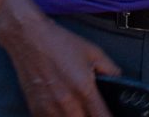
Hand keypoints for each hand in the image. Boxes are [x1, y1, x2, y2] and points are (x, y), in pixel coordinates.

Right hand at [0, 13, 118, 116]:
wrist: (30, 38)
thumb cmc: (58, 43)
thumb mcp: (92, 51)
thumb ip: (110, 69)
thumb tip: (119, 80)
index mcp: (83, 89)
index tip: (109, 115)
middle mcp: (67, 103)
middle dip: (91, 116)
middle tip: (91, 109)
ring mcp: (49, 108)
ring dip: (75, 116)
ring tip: (76, 107)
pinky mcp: (36, 109)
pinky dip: (58, 116)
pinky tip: (61, 107)